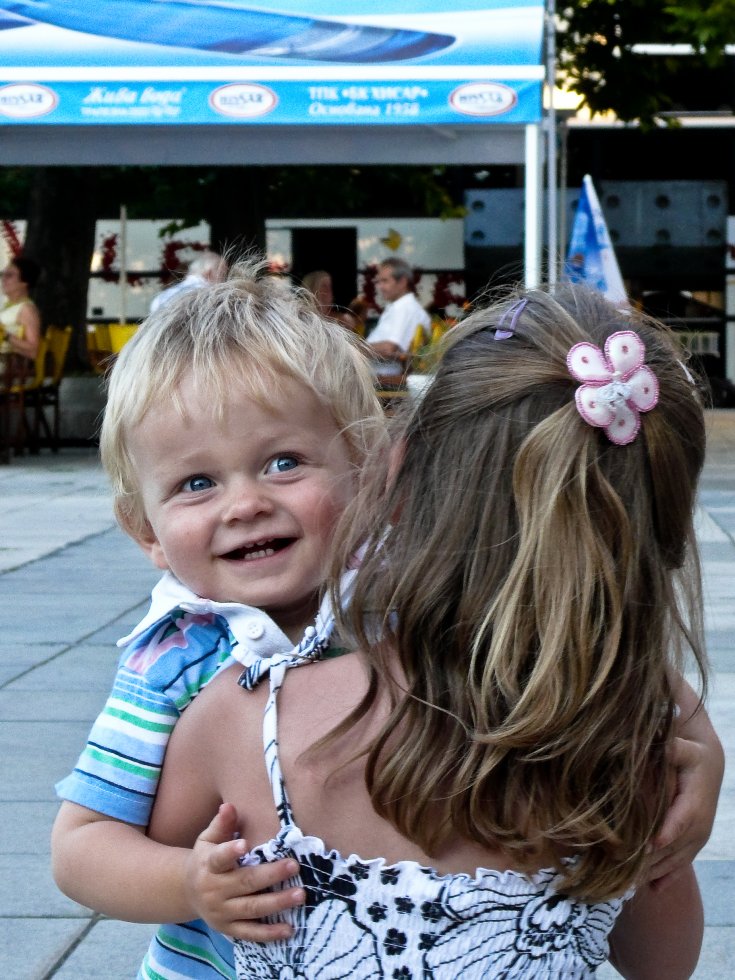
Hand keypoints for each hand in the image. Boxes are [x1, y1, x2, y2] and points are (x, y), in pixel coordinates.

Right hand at [185, 803, 304, 939]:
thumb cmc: (205, 858)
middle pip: (244, 883)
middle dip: (271, 875)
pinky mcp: (228, 929)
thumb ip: (221, 824)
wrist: (187, 892)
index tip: (244, 844)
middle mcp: (213, 890)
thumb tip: (229, 806)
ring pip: (251, 909)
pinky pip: (250, 933)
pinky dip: (269, 933)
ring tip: (300, 895)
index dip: (230, 852)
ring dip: (277, 903)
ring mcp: (221, 912)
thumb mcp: (208, 839)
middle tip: (294, 866)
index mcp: (208, 865)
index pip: (219, 858)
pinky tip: (289, 929)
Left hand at [646, 705, 723, 890]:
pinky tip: (652, 890)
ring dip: (654, 873)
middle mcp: (698, 827)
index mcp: (694, 804)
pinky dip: (667, 878)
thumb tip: (663, 745)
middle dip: (651, 862)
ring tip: (629, 886)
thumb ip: (674, 749)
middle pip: (674, 849)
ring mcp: (697, 839)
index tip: (646, 848)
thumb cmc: (691, 755)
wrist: (709, 767)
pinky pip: (680, 865)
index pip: (679, 822)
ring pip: (675, 861)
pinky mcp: (693, 844)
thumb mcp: (685, 749)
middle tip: (624, 873)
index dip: (664, 835)